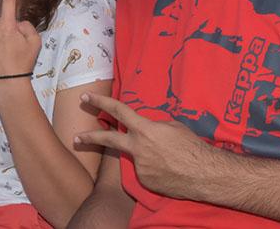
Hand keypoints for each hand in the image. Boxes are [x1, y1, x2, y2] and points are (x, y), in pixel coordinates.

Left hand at [0, 0, 40, 79]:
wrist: (8, 83)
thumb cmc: (23, 63)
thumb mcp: (35, 42)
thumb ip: (27, 26)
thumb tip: (18, 22)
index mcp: (10, 25)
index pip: (11, 0)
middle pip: (4, 20)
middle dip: (10, 30)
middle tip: (15, 48)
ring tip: (5, 54)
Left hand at [74, 92, 216, 199]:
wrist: (204, 174)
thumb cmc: (192, 146)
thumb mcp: (173, 126)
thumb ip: (154, 126)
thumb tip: (146, 129)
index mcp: (145, 129)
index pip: (118, 111)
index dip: (101, 102)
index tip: (86, 97)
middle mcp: (137, 148)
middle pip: (108, 140)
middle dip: (90, 137)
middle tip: (76, 137)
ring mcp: (139, 167)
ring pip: (136, 157)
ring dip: (147, 156)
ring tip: (168, 159)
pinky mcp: (144, 181)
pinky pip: (145, 171)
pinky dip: (154, 169)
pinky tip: (169, 170)